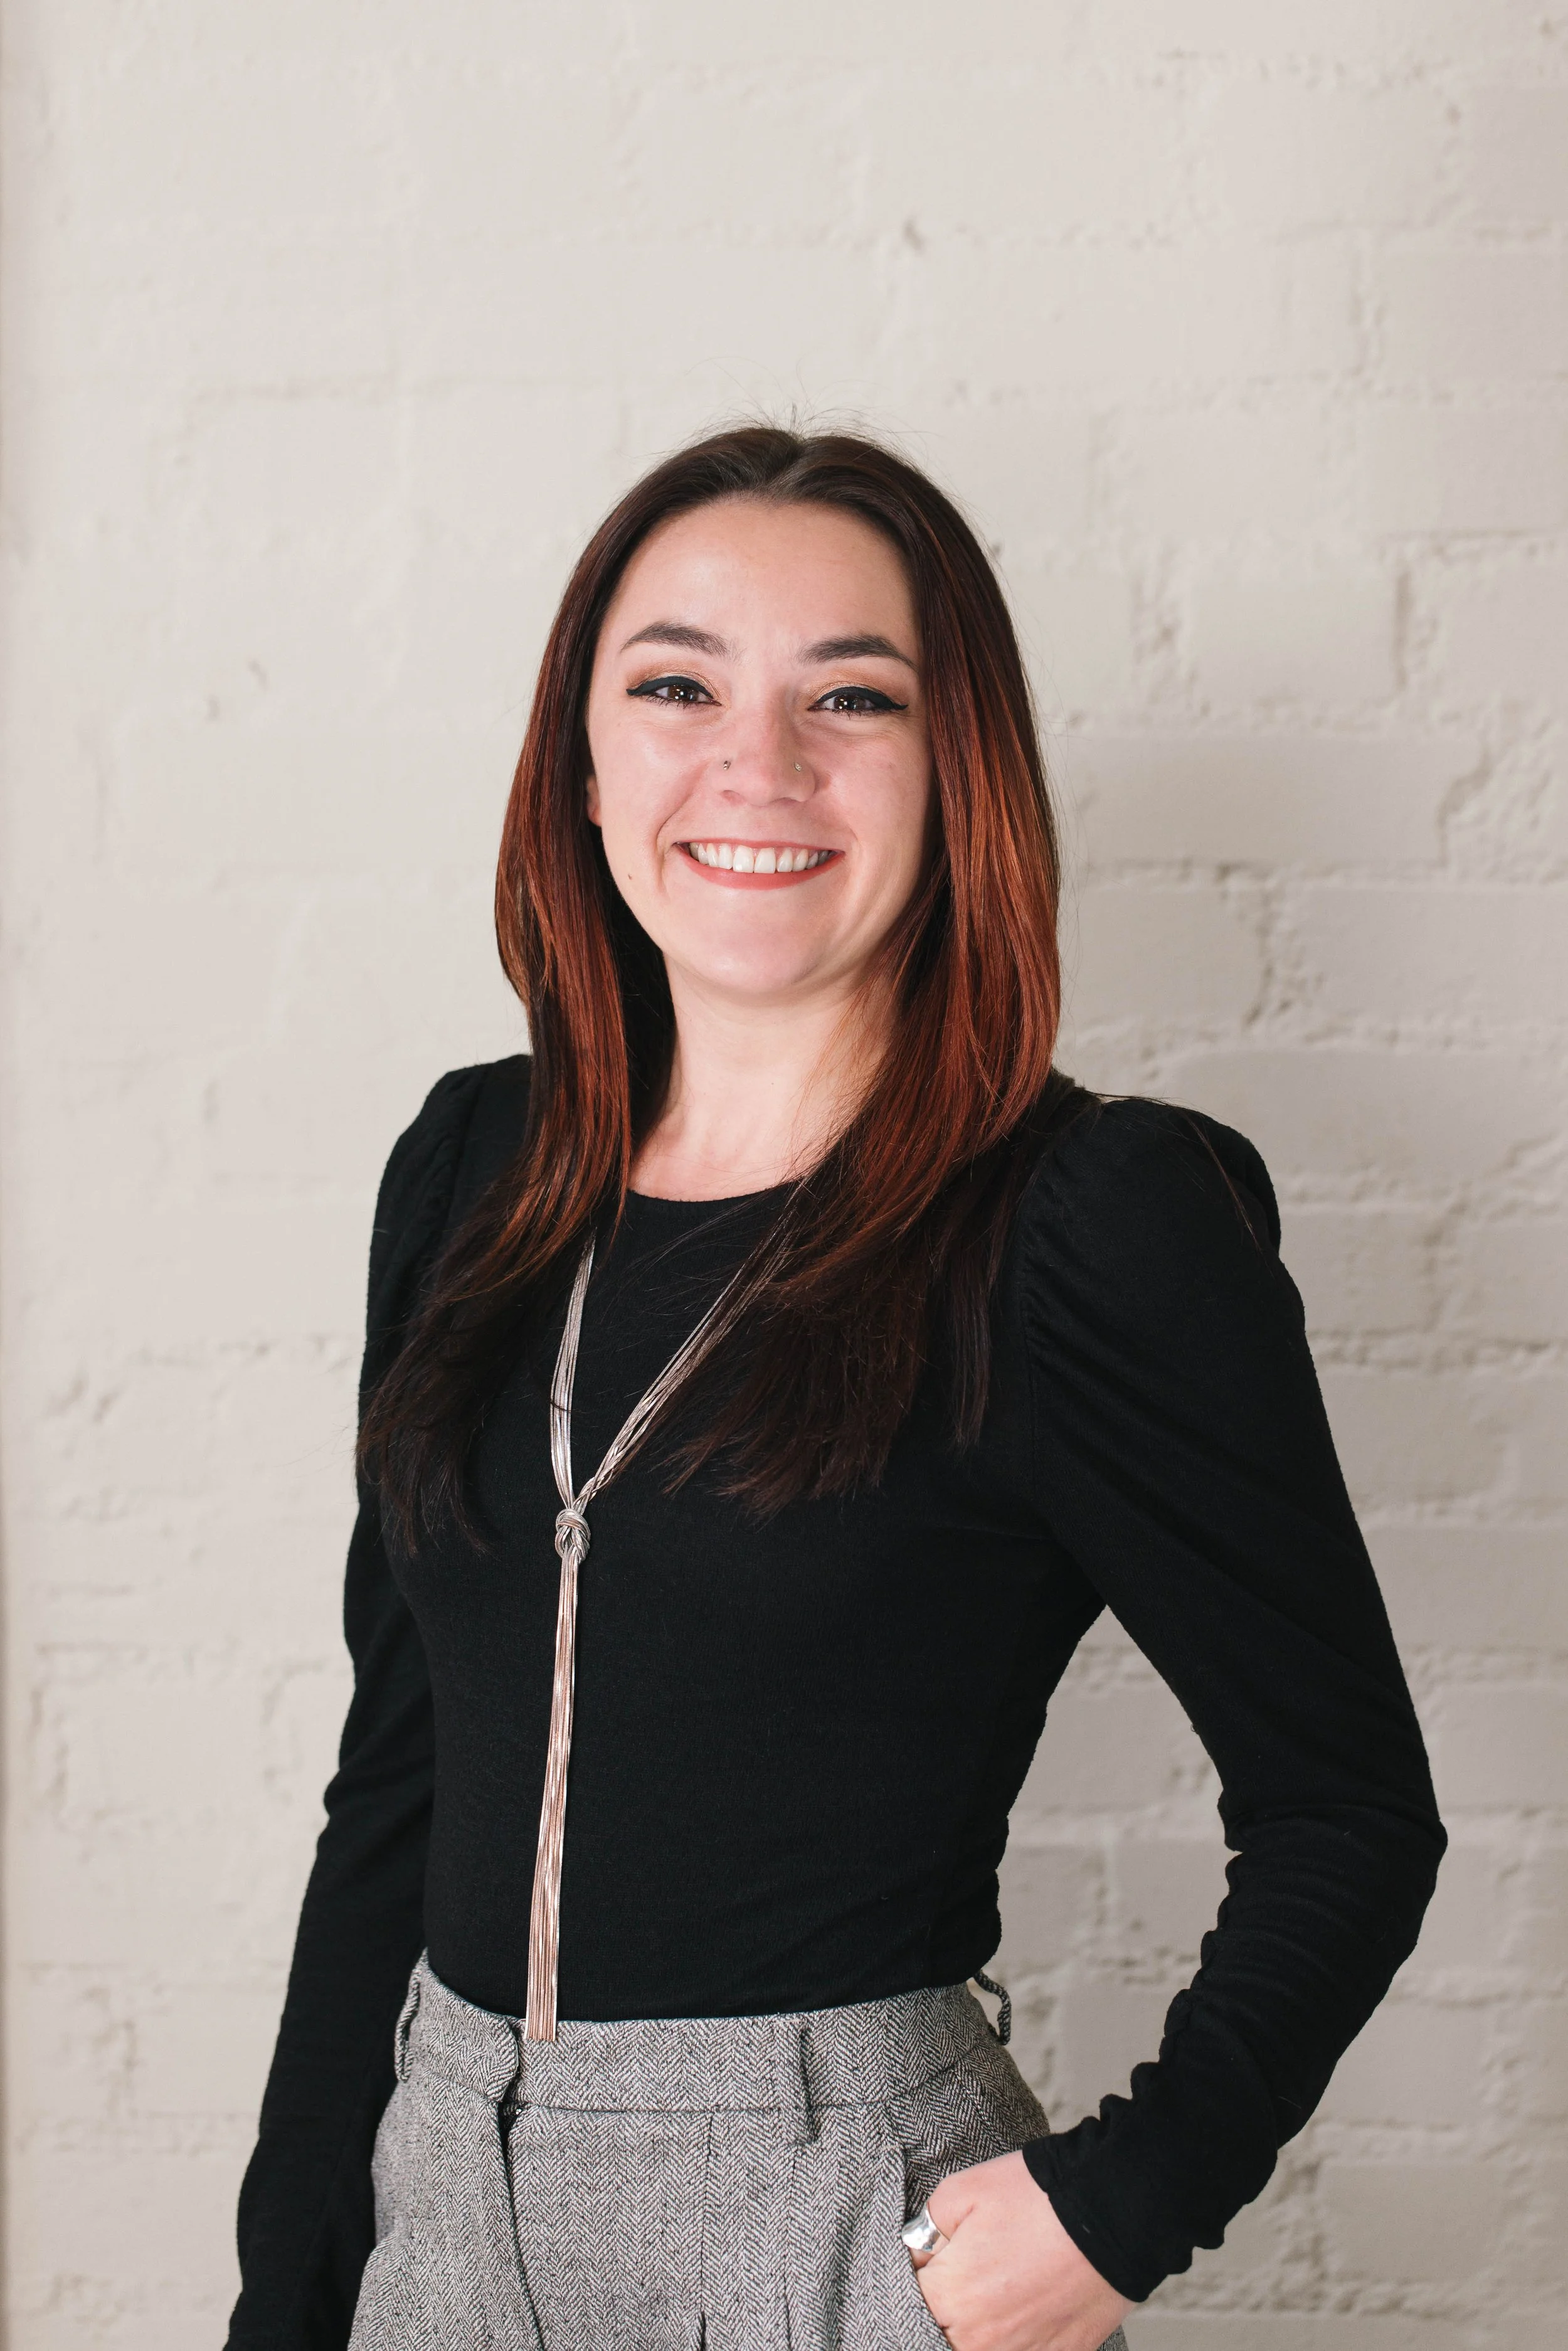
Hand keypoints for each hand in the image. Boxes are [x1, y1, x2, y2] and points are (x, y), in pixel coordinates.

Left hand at [909, 2150, 1132, 2350]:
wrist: (1111, 2208)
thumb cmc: (1035, 2196)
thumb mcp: (959, 2191)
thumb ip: (925, 2232)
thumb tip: (918, 2258)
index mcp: (951, 2299)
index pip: (910, 2303)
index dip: (921, 2278)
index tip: (934, 2261)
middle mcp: (981, 2341)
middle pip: (941, 2337)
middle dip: (945, 2312)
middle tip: (970, 2278)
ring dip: (978, 2331)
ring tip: (999, 2293)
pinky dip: (1015, 2341)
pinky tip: (1025, 2311)